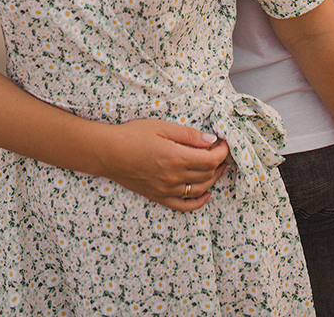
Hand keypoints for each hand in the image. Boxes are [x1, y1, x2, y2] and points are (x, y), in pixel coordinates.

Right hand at [95, 118, 228, 211]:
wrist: (108, 153)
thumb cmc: (133, 135)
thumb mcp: (162, 127)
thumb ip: (188, 135)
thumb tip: (211, 140)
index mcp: (176, 157)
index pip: (210, 160)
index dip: (222, 151)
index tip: (224, 142)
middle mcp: (173, 177)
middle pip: (207, 175)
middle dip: (219, 163)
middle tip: (222, 152)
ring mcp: (166, 189)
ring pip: (199, 190)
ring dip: (213, 179)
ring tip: (218, 168)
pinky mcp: (158, 196)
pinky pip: (183, 205)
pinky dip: (198, 202)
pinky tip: (206, 194)